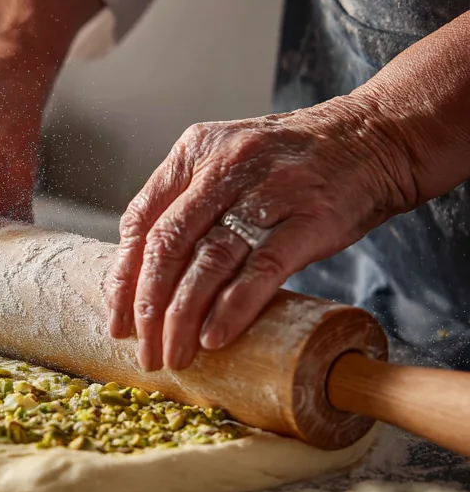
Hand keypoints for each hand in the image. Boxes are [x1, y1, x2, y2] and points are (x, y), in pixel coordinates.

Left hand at [104, 99, 416, 370]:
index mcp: (195, 152)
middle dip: (148, 306)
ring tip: (175, 354)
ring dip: (183, 317)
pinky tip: (214, 338)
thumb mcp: (229, 161)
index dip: (123, 276)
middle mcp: (225, 167)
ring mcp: (268, 192)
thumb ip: (189, 203)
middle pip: (167, 245)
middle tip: (143, 349)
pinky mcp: (309, 219)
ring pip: (208, 261)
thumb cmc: (293, 162)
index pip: (141, 219)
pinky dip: (232, 308)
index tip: (117, 318)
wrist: (375, 137)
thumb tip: (148, 275)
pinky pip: (261, 270)